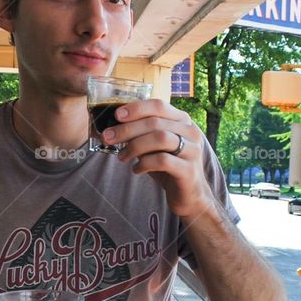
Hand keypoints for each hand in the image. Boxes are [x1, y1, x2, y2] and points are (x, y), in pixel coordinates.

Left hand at [101, 99, 217, 218]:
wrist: (189, 194)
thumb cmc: (168, 166)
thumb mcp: (154, 145)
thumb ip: (141, 133)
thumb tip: (112, 128)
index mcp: (181, 120)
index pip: (158, 105)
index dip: (136, 109)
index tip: (116, 115)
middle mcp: (190, 131)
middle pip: (155, 122)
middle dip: (127, 129)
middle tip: (108, 138)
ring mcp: (192, 150)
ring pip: (160, 138)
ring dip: (135, 146)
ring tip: (121, 157)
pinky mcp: (189, 170)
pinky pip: (163, 160)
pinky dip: (145, 163)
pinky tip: (136, 170)